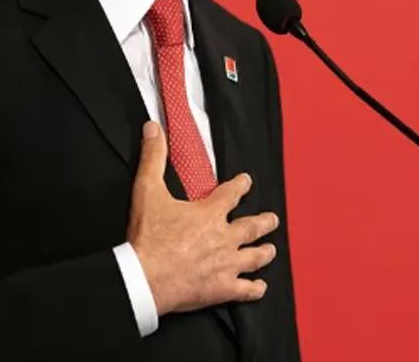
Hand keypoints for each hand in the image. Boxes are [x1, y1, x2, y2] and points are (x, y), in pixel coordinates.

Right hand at [126, 121, 279, 314]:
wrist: (146, 277)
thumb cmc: (148, 237)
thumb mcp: (147, 191)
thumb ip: (153, 158)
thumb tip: (153, 128)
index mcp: (210, 213)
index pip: (232, 193)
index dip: (241, 185)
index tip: (247, 181)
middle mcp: (225, 237)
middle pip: (253, 226)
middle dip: (265, 221)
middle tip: (272, 219)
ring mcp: (227, 264)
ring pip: (255, 257)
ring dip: (264, 252)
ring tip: (270, 249)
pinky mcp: (222, 289)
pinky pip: (246, 290)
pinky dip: (255, 288)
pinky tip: (259, 287)